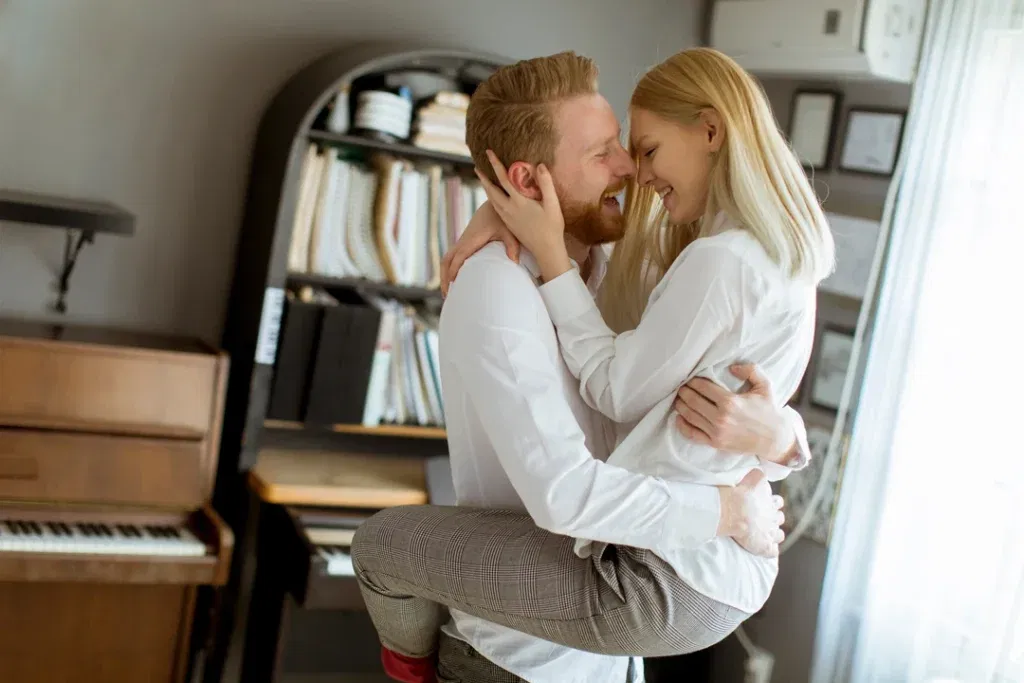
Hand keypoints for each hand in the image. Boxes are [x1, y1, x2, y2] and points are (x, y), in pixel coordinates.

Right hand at [440, 201, 520, 295]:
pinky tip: (456, 280)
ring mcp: (463, 242)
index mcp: (472, 240)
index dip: (454, 270)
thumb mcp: (509, 230)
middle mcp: (464, 241)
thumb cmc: (501, 218)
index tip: (453, 285)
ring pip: (447, 258)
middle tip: (447, 295)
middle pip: (447, 260)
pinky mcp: (465, 242)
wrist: (494, 205)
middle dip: (444, 277)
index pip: (459, 257)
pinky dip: (450, 268)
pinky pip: (453, 257)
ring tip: (448, 292)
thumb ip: (512, 245)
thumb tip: (514, 261)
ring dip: (445, 274)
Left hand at [474, 150, 571, 280]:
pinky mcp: (508, 224)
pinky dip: (491, 198)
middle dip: (483, 177)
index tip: (488, 153)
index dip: (495, 164)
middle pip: (491, 190)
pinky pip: (495, 207)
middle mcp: (509, 209)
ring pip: (491, 200)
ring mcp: (507, 217)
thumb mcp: (553, 204)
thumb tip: (540, 165)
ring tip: (482, 180)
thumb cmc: (552, 227)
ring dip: (486, 188)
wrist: (546, 250)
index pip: (503, 179)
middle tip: (477, 166)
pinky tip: (493, 197)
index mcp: (518, 202)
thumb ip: (546, 184)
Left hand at [674, 364, 795, 463]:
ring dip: (681, 405)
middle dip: (684, 391)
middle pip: (692, 400)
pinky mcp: (715, 443)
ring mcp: (716, 432)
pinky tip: (679, 417)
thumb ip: (750, 370)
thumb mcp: (765, 386)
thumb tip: (732, 367)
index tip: (690, 378)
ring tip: (679, 398)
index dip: (693, 381)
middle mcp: (721, 417)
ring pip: (689, 416)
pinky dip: (682, 425)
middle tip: (681, 387)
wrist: (775, 439)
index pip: (703, 387)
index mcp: (730, 402)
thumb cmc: (769, 411)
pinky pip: (692, 434)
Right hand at [717, 469, 784, 557]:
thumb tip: (762, 472)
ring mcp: (771, 533)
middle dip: (774, 518)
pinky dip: (769, 550)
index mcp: (771, 502)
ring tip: (764, 535)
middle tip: (763, 519)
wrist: (734, 510)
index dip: (772, 503)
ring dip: (774, 534)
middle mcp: (774, 517)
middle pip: (779, 518)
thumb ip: (760, 476)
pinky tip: (764, 549)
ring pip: (779, 535)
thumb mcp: (753, 477)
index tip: (765, 504)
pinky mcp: (765, 546)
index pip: (777, 502)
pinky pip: (772, 551)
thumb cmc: (740, 494)